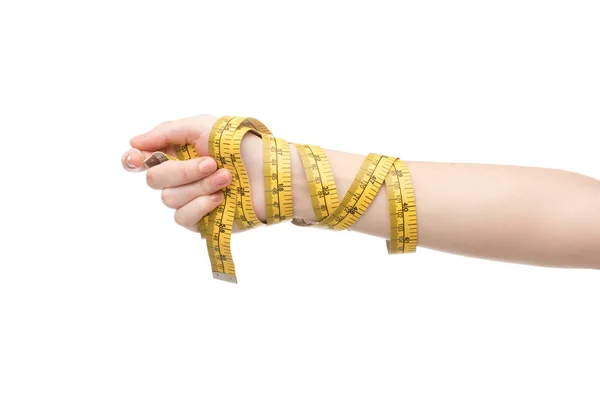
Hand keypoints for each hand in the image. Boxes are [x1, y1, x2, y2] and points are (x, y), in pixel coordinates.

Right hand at [121, 115, 265, 231]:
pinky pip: (183, 217)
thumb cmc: (243, 147)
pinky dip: (201, 206)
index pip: (142, 160)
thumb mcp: (205, 127)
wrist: (272, 174)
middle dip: (182, 170)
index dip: (132, 160)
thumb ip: (168, 131)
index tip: (137, 158)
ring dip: (200, 186)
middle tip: (212, 163)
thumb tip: (134, 143)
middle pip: (154, 179)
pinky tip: (221, 199)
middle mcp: (179, 177)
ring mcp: (189, 200)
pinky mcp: (201, 220)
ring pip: (169, 198)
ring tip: (227, 178)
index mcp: (177, 152)